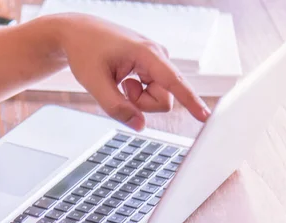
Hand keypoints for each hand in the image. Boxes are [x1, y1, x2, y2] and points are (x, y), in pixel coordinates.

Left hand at [56, 14, 210, 130]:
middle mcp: (158, 54)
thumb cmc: (85, 52)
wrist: (78, 33)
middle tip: (121, 88)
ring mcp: (157, 60)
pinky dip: (137, 93)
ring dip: (138, 98)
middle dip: (143, 104)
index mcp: (146, 53)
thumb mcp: (94, 84)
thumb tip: (140, 126)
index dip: (191, 101)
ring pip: (159, 96)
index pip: (174, 82)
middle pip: (164, 98)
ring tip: (120, 80)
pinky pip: (153, 91)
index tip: (207, 116)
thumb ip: (116, 108)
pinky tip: (124, 78)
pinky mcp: (153, 66)